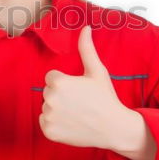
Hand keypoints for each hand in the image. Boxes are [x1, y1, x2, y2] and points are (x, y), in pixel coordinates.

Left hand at [38, 25, 135, 149]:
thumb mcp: (97, 71)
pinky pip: (45, 122)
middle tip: (80, 103)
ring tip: (77, 114)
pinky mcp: (49, 132)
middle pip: (48, 92)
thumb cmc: (105, 97)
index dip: (66, 83)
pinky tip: (71, 125)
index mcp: (58, 82)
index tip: (80, 91)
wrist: (113, 127)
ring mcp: (49, 116)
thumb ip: (86, 48)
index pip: (51, 78)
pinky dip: (55, 125)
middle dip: (61, 96)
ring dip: (57, 110)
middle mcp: (50, 98)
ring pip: (46, 107)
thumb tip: (85, 28)